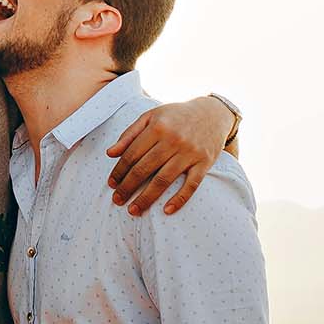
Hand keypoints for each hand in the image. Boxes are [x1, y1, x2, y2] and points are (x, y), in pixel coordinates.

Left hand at [105, 96, 234, 215]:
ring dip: (147, 197)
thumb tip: (110, 153)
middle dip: (128, 186)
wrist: (213, 113)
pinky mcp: (204, 163)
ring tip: (134, 210)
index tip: (111, 184)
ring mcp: (189, 152)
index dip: (119, 170)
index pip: (132, 154)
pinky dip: (179, 199)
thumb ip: (130, 134)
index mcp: (157, 127)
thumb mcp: (151, 117)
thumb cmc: (176, 116)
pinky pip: (191, 185)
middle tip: (117, 200)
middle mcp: (173, 140)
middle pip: (145, 168)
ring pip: (164, 179)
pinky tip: (166, 211)